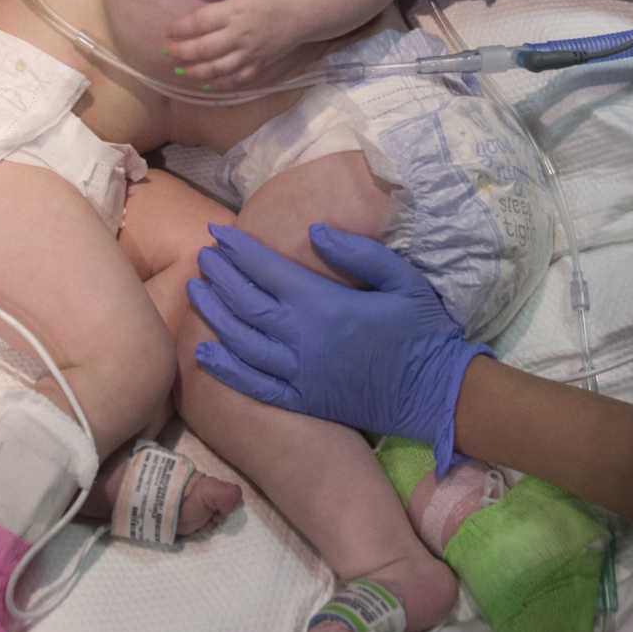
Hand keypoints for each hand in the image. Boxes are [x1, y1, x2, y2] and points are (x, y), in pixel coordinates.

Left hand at [164, 0, 300, 86]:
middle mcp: (240, 35)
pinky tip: (206, 83)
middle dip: (181, 52)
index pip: (200, 22)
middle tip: (166, 52)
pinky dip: (219, 84)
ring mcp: (249, 53)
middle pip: (204, 48)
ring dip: (195, 71)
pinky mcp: (259, 65)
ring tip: (179, 71)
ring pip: (217, 68)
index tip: (167, 31)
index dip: (180, 29)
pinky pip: (236, 79)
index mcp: (234, 11)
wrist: (303, 9)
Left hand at [188, 223, 488, 473]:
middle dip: (220, 276)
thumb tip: (313, 231)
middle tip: (203, 257)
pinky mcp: (301, 400)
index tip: (219, 234)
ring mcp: (299, 374)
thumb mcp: (402, 279)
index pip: (268, 270)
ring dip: (214, 314)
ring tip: (196, 290)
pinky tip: (204, 351)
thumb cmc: (423, 330)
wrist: (436, 393)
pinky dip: (225, 368)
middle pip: (246, 303)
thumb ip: (358, 252)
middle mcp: (303, 339)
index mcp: (325, 305)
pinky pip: (253, 385)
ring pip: (241, 341)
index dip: (239, 250)